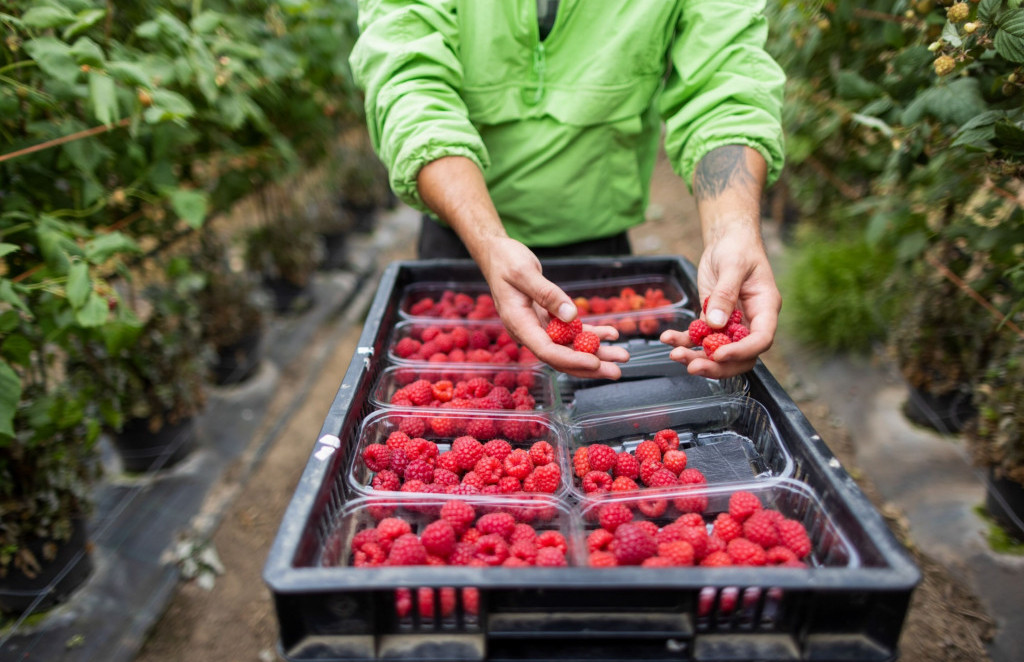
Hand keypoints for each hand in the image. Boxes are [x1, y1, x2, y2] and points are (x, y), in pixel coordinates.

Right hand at [479, 237, 629, 378]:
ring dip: (597, 353)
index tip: (594, 363)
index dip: (571, 359)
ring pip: (570, 347)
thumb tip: (571, 315)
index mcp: (519, 324)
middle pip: (562, 356)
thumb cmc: (506, 261)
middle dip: (590, 366)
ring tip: (622, 355)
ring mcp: (540, 327)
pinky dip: (592, 334)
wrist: (497, 255)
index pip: (547, 351)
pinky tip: (611, 334)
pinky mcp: (549, 318)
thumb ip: (547, 294)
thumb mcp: (524, 272)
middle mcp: (530, 331)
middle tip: (616, 371)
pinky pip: (572, 332)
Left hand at [660, 226, 779, 377]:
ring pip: (718, 352)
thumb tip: (716, 323)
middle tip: (692, 366)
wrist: (726, 239)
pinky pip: (700, 338)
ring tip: (675, 355)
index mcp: (765, 308)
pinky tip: (668, 338)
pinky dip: (684, 341)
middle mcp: (751, 320)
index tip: (718, 355)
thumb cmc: (737, 247)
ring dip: (696, 357)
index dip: (741, 352)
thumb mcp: (732, 266)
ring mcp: (732, 323)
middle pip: (740, 356)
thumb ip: (725, 294)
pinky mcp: (712, 319)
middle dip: (716, 366)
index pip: (760, 340)